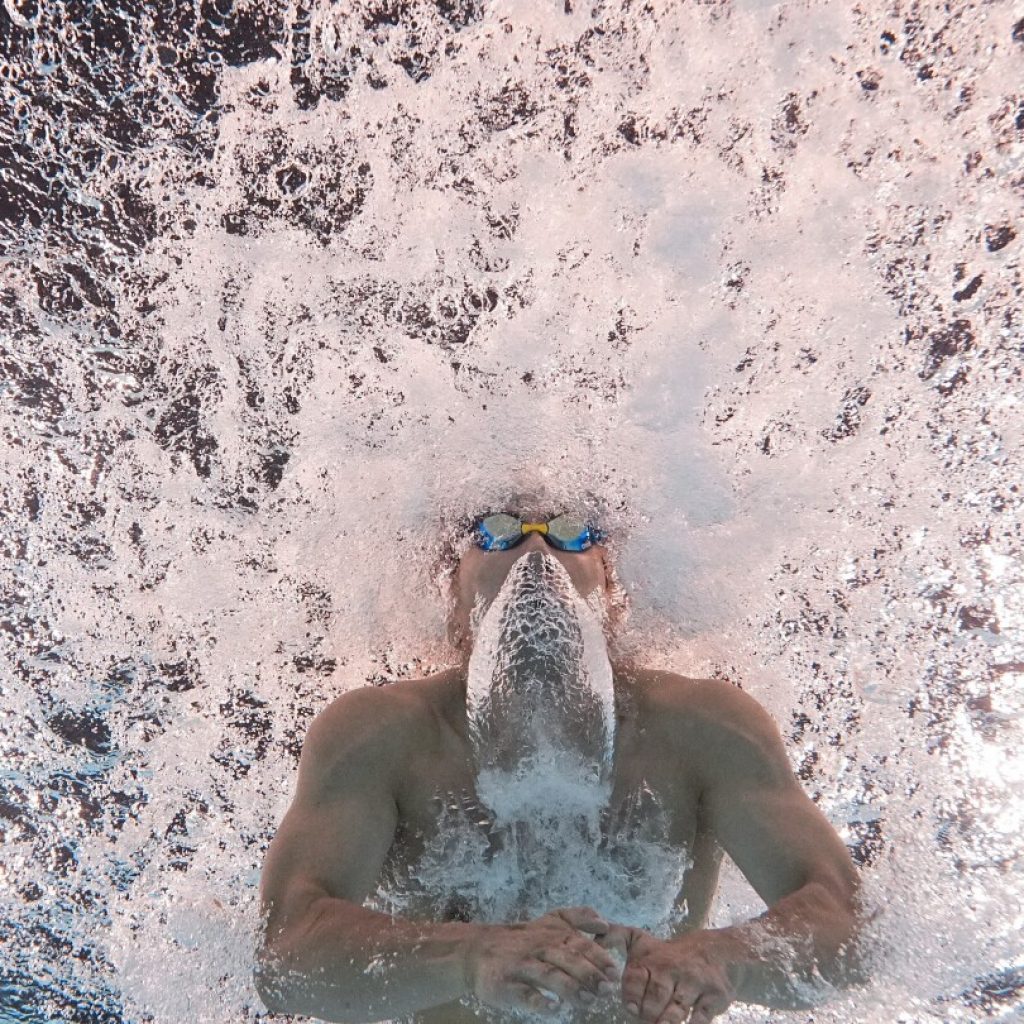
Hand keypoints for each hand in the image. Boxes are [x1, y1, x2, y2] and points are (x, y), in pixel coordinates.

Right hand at [466, 906, 622, 1014]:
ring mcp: (522, 965)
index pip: (580, 944)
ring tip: (586, 1001)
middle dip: (588, 974)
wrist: (478, 949)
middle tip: (605, 990)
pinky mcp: (506, 984)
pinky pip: (523, 993)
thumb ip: (578, 917)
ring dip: (568, 988)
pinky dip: (538, 1001)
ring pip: (547, 974)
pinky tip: (552, 1008)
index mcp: (554, 934)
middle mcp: (540, 947)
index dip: (598, 958)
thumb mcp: (551, 921)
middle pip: (566, 958)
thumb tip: (605, 924)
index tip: (614, 973)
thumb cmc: (523, 939)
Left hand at [620, 930, 738, 1023]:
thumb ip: (615, 937)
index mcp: (651, 960)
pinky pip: (703, 1015)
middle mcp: (672, 969)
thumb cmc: (667, 954)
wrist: (715, 952)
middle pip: (657, 994)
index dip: (631, 993)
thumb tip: (594, 935)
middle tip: (644, 1021)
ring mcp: (694, 983)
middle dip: (648, 1012)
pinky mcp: (714, 996)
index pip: (637, 976)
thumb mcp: (641, 941)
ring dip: (667, 1022)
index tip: (629, 1008)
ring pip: (678, 1007)